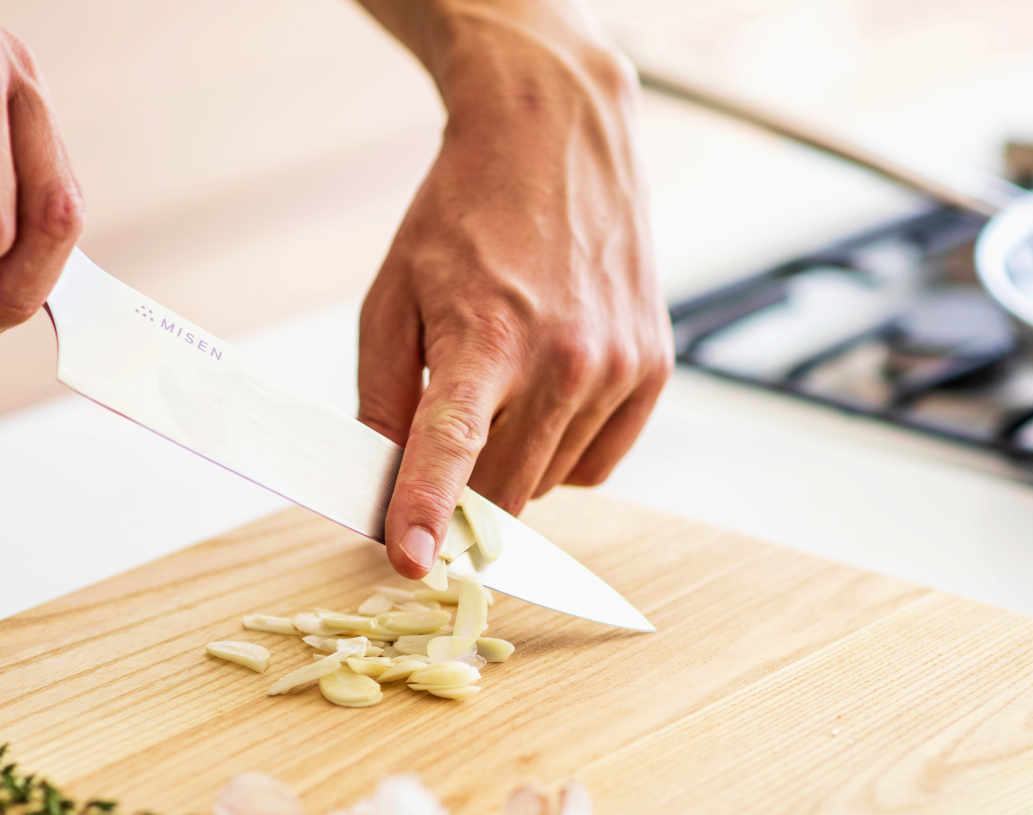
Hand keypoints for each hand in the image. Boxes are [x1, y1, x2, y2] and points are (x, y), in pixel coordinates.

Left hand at [354, 4, 673, 578]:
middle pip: (503, 489)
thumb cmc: (463, 216)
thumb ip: (381, 398)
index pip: (451, 447)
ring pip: (549, 483)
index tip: (410, 564)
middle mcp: (563, 359)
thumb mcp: (393, 296)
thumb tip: (382, 483)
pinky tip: (545, 391)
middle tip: (440, 459)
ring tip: (503, 382)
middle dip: (462, 496)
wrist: (556, 140)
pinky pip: (598, 463)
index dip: (427, 512)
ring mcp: (616, 367)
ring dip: (513, 462)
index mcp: (485, 337)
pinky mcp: (652, 369)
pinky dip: (562, 450)